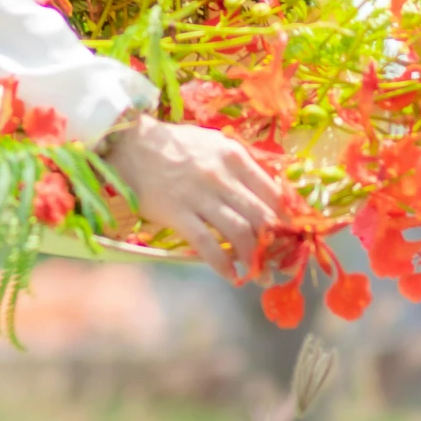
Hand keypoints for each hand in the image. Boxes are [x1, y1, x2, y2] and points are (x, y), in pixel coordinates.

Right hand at [102, 114, 285, 281]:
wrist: (132, 145)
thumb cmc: (176, 145)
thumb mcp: (214, 144)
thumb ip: (241, 167)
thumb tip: (269, 193)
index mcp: (234, 157)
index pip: (272, 193)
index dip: (285, 219)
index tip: (289, 236)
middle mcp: (221, 176)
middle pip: (260, 216)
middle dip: (275, 245)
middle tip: (279, 263)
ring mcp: (199, 195)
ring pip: (238, 232)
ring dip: (254, 259)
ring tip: (260, 275)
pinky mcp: (178, 213)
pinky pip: (206, 244)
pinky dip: (222, 264)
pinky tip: (230, 276)